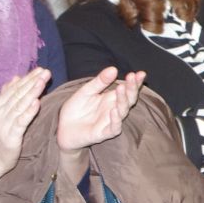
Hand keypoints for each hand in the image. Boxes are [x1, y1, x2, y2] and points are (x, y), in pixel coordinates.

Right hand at [0, 68, 51, 190]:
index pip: (15, 87)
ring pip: (20, 104)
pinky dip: (28, 112)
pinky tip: (36, 103)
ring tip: (42, 82)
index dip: (28, 78)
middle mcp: (0, 111)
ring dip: (32, 92)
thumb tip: (15, 77)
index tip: (40, 69)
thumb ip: (8, 95)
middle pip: (19, 93)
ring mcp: (5, 123)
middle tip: (45, 71)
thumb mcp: (1, 113)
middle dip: (32, 81)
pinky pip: (21, 121)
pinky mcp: (10, 135)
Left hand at [56, 68, 144, 182]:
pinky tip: (114, 110)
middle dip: (132, 88)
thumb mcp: (86, 91)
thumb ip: (100, 82)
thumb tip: (114, 69)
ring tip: (121, 88)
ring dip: (123, 100)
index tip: (140, 73)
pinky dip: (115, 120)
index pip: (127, 89)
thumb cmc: (76, 109)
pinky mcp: (104, 133)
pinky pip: (114, 128)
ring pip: (123, 112)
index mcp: (112, 98)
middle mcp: (115, 109)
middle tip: (132, 77)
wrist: (63, 128)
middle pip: (129, 99)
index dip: (135, 82)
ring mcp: (111, 122)